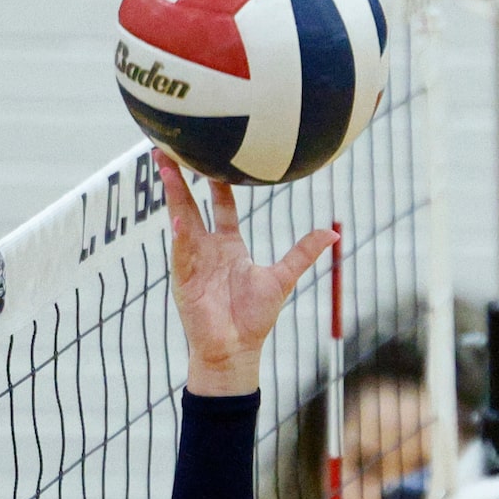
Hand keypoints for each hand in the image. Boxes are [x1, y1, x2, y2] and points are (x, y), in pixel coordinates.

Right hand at [155, 150, 335, 395]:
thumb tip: (333, 235)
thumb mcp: (282, 278)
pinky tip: (178, 217)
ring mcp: (192, 260)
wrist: (236, 350)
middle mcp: (207, 248)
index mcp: (229, 246)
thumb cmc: (255, 318)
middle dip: (181, 177)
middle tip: (170, 148)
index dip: (218, 181)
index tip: (214, 155)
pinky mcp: (183, 278)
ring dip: (173, 194)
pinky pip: (181, 250)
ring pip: (181, 219)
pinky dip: (180, 234)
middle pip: (191, 203)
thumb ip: (303, 254)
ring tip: (165, 167)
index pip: (222, 205)